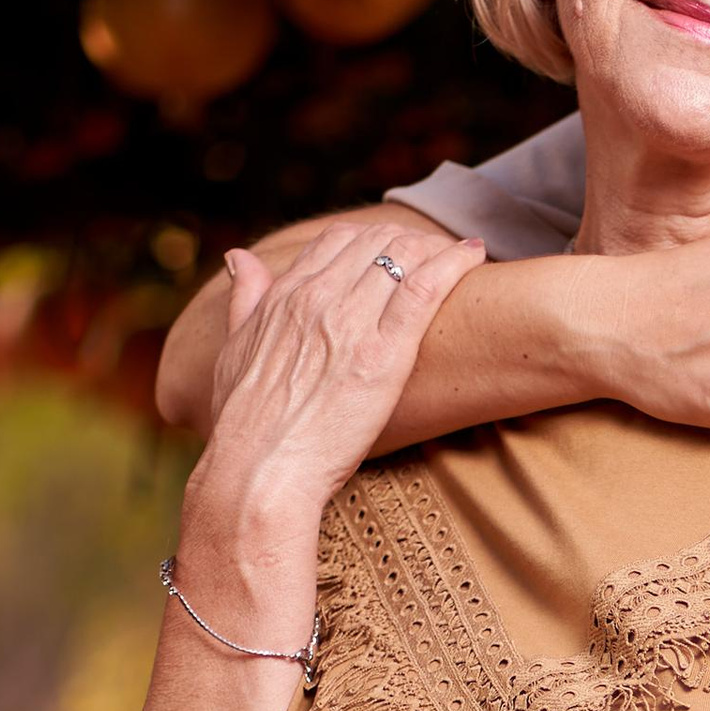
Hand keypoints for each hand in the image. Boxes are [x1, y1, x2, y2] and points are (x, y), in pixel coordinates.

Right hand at [204, 221, 488, 506]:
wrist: (260, 472)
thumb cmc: (245, 425)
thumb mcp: (234, 350)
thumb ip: (245, 299)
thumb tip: (240, 257)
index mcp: (285, 296)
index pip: (337, 240)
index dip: (372, 239)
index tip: (394, 250)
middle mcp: (318, 298)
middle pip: (375, 241)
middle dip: (409, 241)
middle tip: (435, 255)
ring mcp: (351, 323)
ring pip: (404, 255)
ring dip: (436, 247)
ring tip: (460, 255)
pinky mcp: (384, 355)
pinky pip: (427, 288)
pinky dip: (455, 262)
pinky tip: (475, 253)